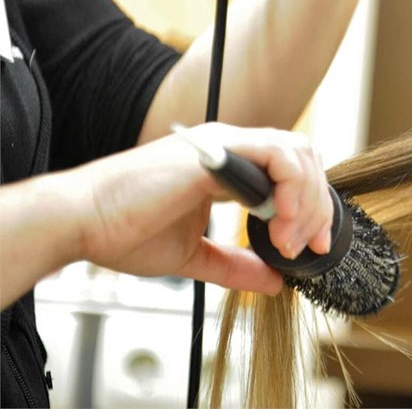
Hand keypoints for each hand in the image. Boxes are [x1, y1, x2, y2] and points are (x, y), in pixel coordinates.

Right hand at [70, 123, 333, 294]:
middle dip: (318, 206)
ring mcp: (223, 143)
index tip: (314, 247)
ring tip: (289, 241)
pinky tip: (278, 222)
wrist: (80, 223)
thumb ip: (235, 265)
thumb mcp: (194, 255)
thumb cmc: (121, 231)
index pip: (291, 171)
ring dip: (305, 201)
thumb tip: (275, 282)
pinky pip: (276, 156)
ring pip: (296, 153)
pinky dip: (290, 187)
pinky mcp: (215, 150)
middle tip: (311, 247)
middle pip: (303, 158)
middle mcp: (229, 146)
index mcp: (227, 164)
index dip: (312, 207)